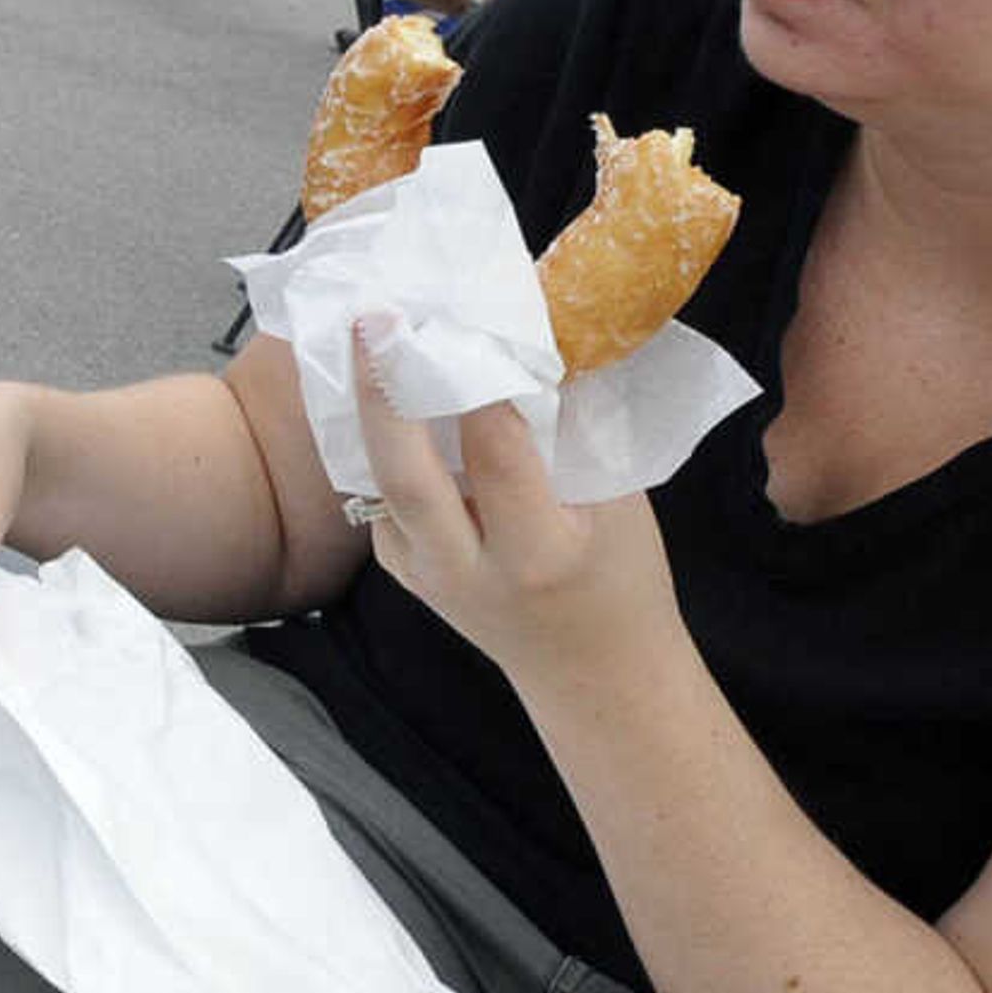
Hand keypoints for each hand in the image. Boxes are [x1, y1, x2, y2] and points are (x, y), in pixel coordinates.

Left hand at [348, 326, 673, 699]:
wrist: (592, 673)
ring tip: (368, 338)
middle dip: (383, 394)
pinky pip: (382, 499)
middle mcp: (468, 569)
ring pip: (381, 485)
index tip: (465, 322)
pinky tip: (386, 394)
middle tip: (373, 319)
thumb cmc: (622, 582)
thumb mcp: (618, 507)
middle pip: (406, 476)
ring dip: (370, 412)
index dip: (478, 386)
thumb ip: (573, 436)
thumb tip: (533, 347)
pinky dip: (382, 446)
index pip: (496, 455)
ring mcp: (426, 577)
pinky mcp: (403, 573)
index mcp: (538, 552)